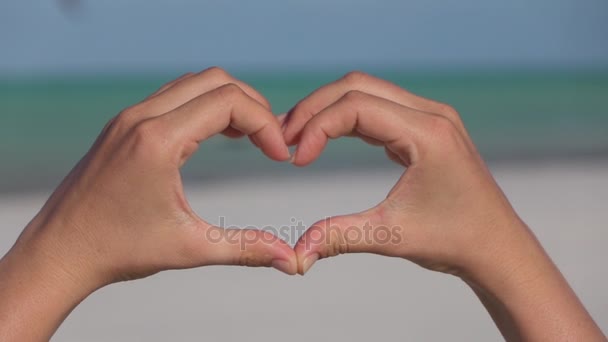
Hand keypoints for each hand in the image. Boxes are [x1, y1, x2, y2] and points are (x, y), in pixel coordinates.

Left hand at [0, 67, 295, 340]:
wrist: (60, 252)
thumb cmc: (118, 250)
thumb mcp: (190, 248)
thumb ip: (245, 248)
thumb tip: (290, 259)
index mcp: (158, 141)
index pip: (228, 102)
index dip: (265, 124)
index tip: (279, 156)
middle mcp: (141, 118)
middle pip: (215, 81)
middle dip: (253, 106)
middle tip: (271, 142)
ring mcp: (129, 118)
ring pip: (194, 83)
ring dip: (228, 103)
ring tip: (250, 138)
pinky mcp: (124, 125)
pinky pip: (174, 96)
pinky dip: (204, 106)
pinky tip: (217, 136)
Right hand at [284, 71, 605, 340]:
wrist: (495, 247)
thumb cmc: (454, 241)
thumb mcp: (391, 237)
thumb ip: (339, 236)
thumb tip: (296, 255)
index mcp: (428, 133)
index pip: (356, 106)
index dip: (316, 127)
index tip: (295, 161)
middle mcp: (431, 115)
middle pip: (356, 86)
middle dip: (314, 109)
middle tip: (283, 138)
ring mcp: (430, 117)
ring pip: (366, 92)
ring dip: (328, 110)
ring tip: (297, 137)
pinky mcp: (426, 127)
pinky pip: (378, 107)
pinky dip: (346, 118)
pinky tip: (325, 137)